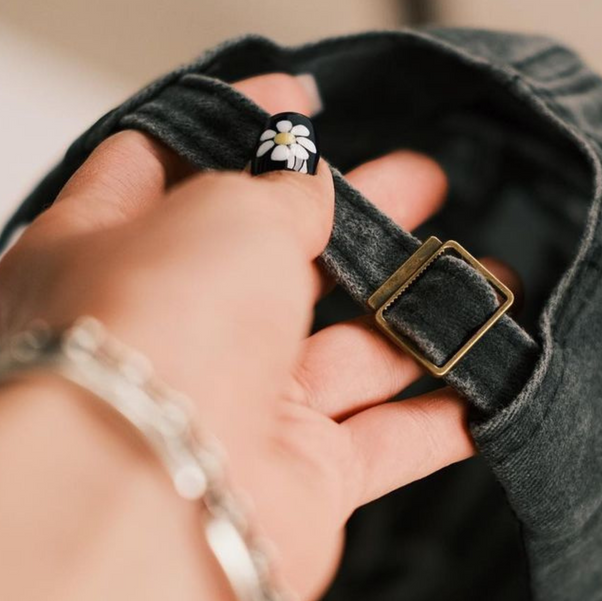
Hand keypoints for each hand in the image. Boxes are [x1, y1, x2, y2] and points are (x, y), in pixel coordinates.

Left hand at [0, 72, 518, 600]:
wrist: (157, 499)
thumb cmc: (163, 328)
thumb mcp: (227, 208)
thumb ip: (282, 187)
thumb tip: (312, 180)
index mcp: (104, 250)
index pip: (166, 165)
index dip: (239, 127)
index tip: (306, 100)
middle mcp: (167, 334)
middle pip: (276, 261)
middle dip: (359, 219)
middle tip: (428, 179)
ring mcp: (235, 410)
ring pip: (345, 353)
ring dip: (419, 315)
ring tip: (497, 276)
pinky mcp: (294, 482)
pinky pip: (381, 442)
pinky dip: (439, 417)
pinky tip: (493, 384)